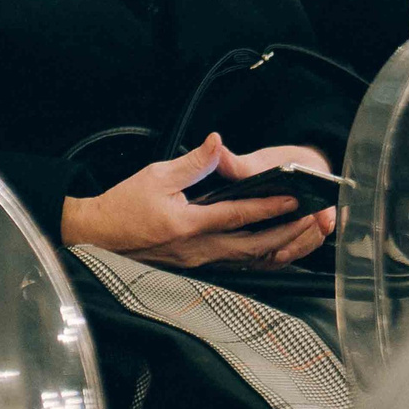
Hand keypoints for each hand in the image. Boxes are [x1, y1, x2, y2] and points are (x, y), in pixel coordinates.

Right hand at [59, 134, 334, 270]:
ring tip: (299, 234)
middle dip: (286, 235)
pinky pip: (234, 263)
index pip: (239, 216)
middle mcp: (198, 249)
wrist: (98, 236)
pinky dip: (257, 256)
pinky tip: (270, 247)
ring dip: (276, 247)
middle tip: (310, 223)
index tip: (294, 200)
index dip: (269, 207)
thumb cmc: (122, 206)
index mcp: (188, 225)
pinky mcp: (195, 266)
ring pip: (247, 259)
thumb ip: (192, 162)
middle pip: (253, 247)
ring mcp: (197, 262)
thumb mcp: (155, 176)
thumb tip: (217, 143)